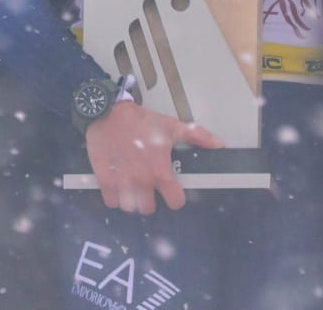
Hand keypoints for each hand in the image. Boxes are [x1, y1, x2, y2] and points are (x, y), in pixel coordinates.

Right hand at [83, 101, 221, 214]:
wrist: (109, 112)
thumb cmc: (141, 121)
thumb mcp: (171, 126)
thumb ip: (197, 136)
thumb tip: (218, 144)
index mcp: (160, 169)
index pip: (175, 201)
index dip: (175, 198)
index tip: (172, 192)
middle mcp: (141, 180)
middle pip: (148, 209)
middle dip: (150, 200)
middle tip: (149, 188)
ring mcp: (122, 181)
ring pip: (130, 207)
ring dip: (132, 200)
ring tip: (133, 187)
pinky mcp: (104, 179)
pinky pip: (111, 202)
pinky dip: (115, 196)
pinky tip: (119, 184)